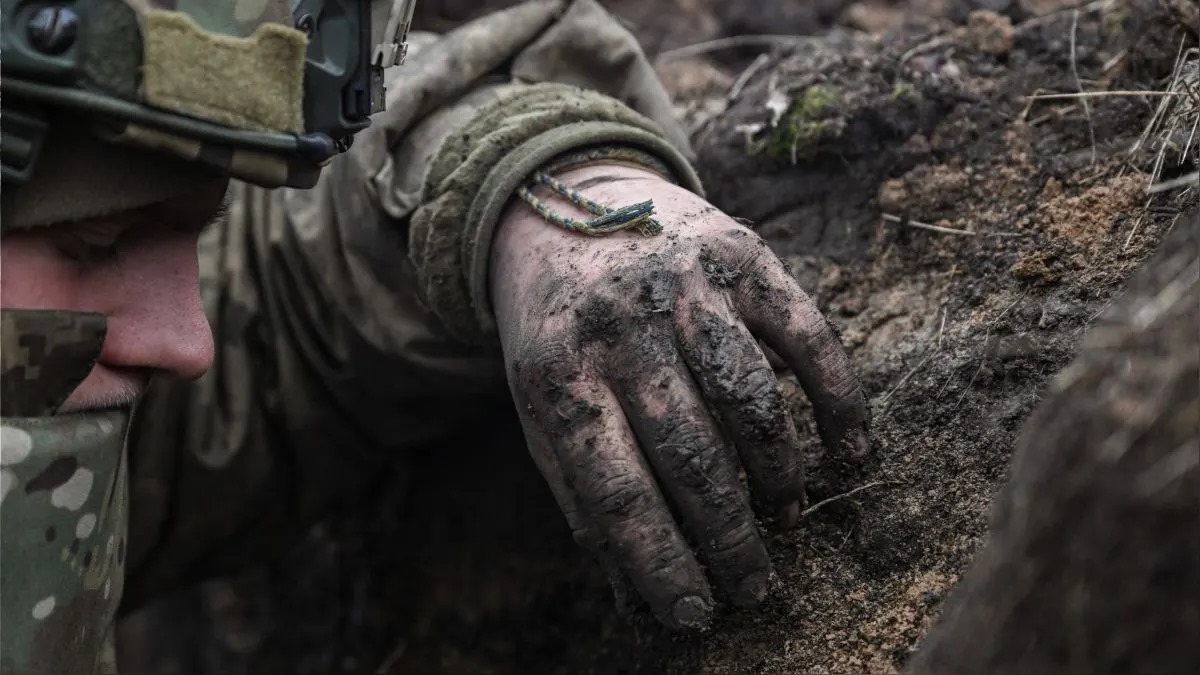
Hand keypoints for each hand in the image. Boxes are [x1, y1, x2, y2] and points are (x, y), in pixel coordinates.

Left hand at [490, 162, 868, 629]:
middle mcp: (622, 327)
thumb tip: (636, 592)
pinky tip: (852, 454)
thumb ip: (582, 488)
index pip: (617, 492)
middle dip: (731, 538)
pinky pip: (809, 337)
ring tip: (785, 517)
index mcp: (559, 375)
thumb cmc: (555, 328)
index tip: (694, 615)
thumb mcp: (541, 403)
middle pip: (693, 456)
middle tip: (757, 585)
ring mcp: (685, 286)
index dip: (660, 562)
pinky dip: (839, 404)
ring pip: (753, 402)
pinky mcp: (742, 256)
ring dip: (780, 476)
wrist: (562, 200)